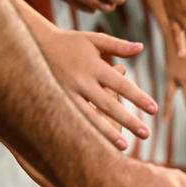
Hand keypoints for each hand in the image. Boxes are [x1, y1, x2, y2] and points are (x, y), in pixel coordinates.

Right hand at [16, 0, 156, 149]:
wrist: (31, 44)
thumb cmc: (69, 42)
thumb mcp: (93, 39)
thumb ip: (117, 46)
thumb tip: (141, 47)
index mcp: (93, 66)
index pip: (122, 85)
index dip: (138, 97)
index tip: (154, 110)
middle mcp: (81, 81)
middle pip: (109, 105)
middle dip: (128, 120)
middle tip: (147, 134)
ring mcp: (66, 94)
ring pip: (90, 118)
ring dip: (107, 133)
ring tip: (125, 147)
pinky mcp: (55, 103)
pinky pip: (73, 121)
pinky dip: (86, 133)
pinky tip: (98, 146)